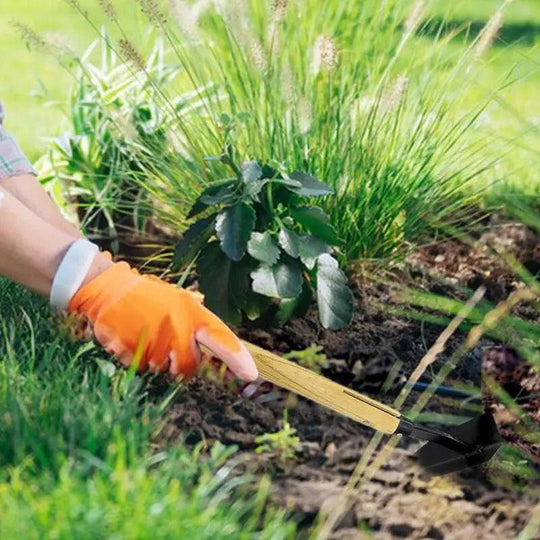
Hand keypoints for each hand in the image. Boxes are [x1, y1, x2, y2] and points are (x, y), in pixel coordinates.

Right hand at [68, 262, 257, 380]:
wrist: (109, 290)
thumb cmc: (148, 296)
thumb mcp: (179, 300)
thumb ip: (197, 323)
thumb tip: (214, 348)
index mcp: (192, 313)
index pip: (222, 338)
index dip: (238, 358)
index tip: (251, 374)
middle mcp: (178, 328)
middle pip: (189, 367)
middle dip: (182, 364)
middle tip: (168, 343)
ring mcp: (156, 342)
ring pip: (163, 369)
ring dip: (158, 359)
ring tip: (147, 332)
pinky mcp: (134, 352)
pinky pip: (142, 368)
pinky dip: (138, 358)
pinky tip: (133, 337)